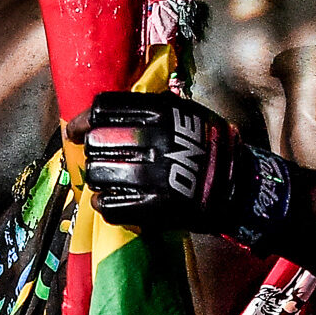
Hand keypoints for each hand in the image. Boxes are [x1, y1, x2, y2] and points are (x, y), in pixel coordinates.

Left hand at [68, 92, 295, 247]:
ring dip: (95, 176)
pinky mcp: (155, 206)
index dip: (84, 120)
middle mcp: (155, 140)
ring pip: (98, 173)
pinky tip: (106, 200)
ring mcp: (154, 175)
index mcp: (161, 112)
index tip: (78, 129)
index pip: (104, 109)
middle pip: (96, 140)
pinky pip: (111, 204)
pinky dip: (102, 202)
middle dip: (91, 149)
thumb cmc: (208, 145)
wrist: (238, 186)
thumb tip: (104, 110)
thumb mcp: (186, 112)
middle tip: (95, 156)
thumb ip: (149, 108)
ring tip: (102, 178)